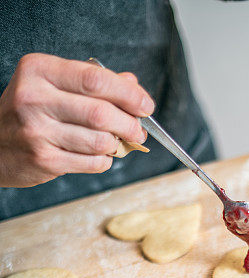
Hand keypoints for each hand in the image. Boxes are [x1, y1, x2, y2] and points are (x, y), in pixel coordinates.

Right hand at [0, 54, 154, 187]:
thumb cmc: (28, 111)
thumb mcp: (52, 84)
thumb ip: (92, 82)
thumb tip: (132, 84)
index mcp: (39, 71)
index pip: (95, 79)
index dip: (128, 93)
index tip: (146, 104)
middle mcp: (34, 99)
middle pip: (100, 112)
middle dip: (130, 123)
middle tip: (139, 130)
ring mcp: (38, 131)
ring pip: (100, 140)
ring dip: (119, 144)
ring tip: (120, 142)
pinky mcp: (44, 160)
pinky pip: (92, 162)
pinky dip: (105, 160)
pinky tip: (101, 155)